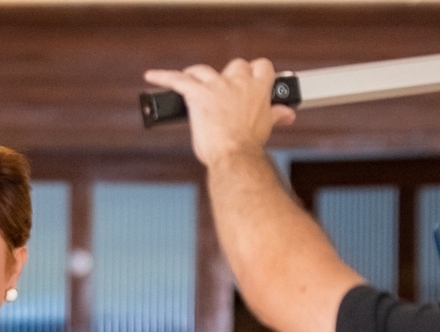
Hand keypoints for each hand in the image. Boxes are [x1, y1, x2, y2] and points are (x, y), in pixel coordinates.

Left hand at [142, 57, 296, 168]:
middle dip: (228, 77)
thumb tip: (287, 115)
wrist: (234, 157)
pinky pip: (178, 81)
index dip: (254, 73)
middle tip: (221, 94)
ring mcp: (217, 87)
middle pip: (233, 66)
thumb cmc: (247, 147)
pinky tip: (152, 76)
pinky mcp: (198, 95)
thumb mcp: (264, 127)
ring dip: (197, 75)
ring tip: (190, 82)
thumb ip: (275, 115)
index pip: (260, 66)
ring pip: (205, 70)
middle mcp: (238, 82)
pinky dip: (164, 77)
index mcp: (257, 88)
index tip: (250, 81)